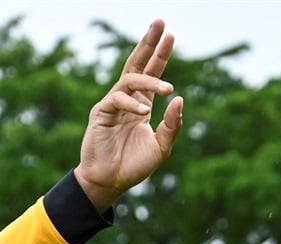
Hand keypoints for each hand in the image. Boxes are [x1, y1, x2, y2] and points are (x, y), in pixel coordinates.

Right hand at [75, 19, 184, 211]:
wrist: (111, 182)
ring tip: (167, 88)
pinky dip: (132, 103)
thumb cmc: (134, 166)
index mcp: (142, 105)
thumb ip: (172, 125)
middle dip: (148, 43)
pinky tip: (144, 111)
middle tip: (160, 23)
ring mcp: (112, 105)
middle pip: (137, 64)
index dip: (160, 54)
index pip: (152, 73)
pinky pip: (116, 99)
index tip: (171, 35)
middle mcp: (127, 100)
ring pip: (129, 79)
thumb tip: (179, 98)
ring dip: (149, 80)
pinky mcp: (100, 114)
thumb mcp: (161, 147)